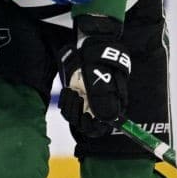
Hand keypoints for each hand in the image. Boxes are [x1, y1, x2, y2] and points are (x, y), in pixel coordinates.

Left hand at [58, 16, 130, 136]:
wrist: (92, 49)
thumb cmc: (101, 63)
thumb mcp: (104, 79)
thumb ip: (105, 99)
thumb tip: (106, 119)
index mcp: (110, 107)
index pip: (99, 128)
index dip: (92, 127)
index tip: (86, 117)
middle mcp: (97, 108)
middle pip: (84, 125)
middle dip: (78, 114)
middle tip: (77, 97)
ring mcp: (86, 102)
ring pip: (74, 117)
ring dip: (71, 107)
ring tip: (73, 92)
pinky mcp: (76, 97)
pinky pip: (67, 108)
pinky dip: (66, 102)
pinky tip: (68, 91)